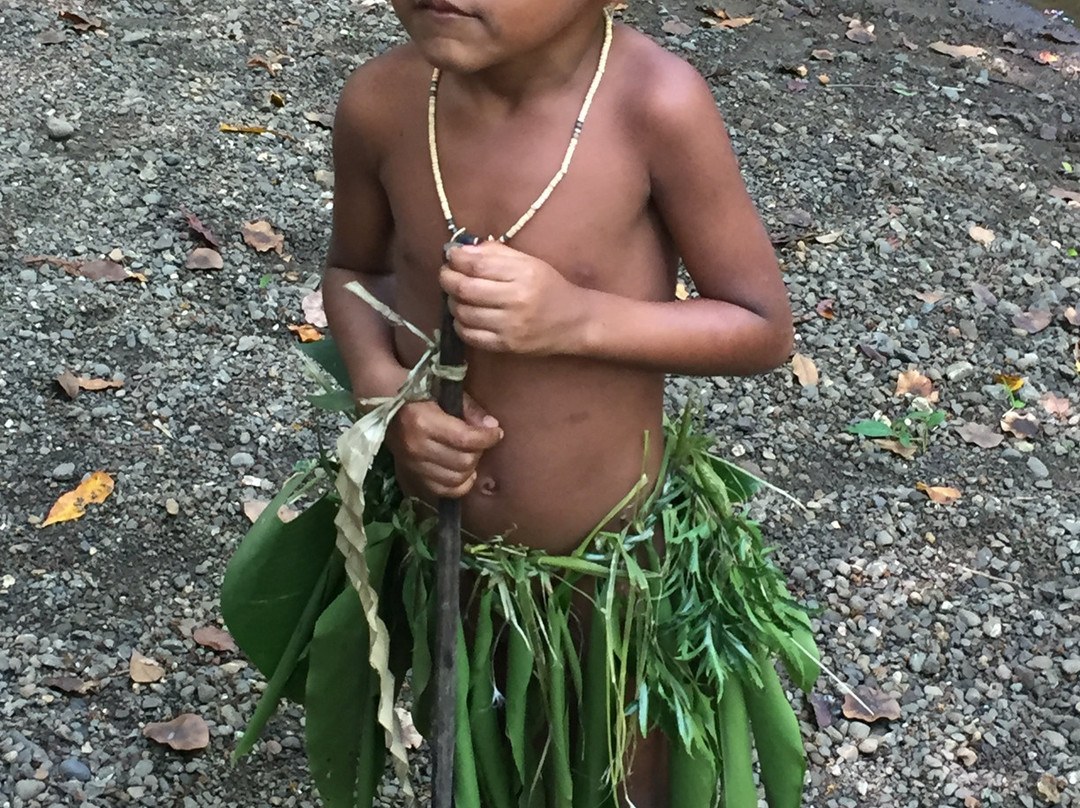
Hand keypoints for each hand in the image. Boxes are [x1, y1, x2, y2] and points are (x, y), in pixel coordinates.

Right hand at [386, 393, 502, 498]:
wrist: (387, 411)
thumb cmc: (420, 398)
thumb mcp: (445, 395)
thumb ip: (470, 410)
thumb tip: (492, 427)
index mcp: (421, 422)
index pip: (464, 438)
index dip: (487, 437)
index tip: (497, 432)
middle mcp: (415, 448)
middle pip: (463, 461)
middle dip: (479, 451)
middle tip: (481, 441)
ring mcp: (412, 466)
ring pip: (455, 479)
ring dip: (471, 468)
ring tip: (471, 454)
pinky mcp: (412, 478)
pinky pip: (443, 492)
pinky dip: (459, 485)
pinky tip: (465, 472)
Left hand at [440, 241, 587, 354]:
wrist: (575, 322)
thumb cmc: (550, 288)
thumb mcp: (529, 263)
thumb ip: (496, 253)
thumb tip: (461, 250)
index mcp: (523, 274)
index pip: (477, 264)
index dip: (456, 258)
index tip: (451, 255)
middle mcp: (516, 300)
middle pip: (465, 288)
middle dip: (447, 278)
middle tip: (446, 274)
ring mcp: (510, 326)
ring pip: (463, 312)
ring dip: (452, 302)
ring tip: (457, 295)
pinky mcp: (506, 346)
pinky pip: (470, 336)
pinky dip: (460, 324)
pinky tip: (464, 316)